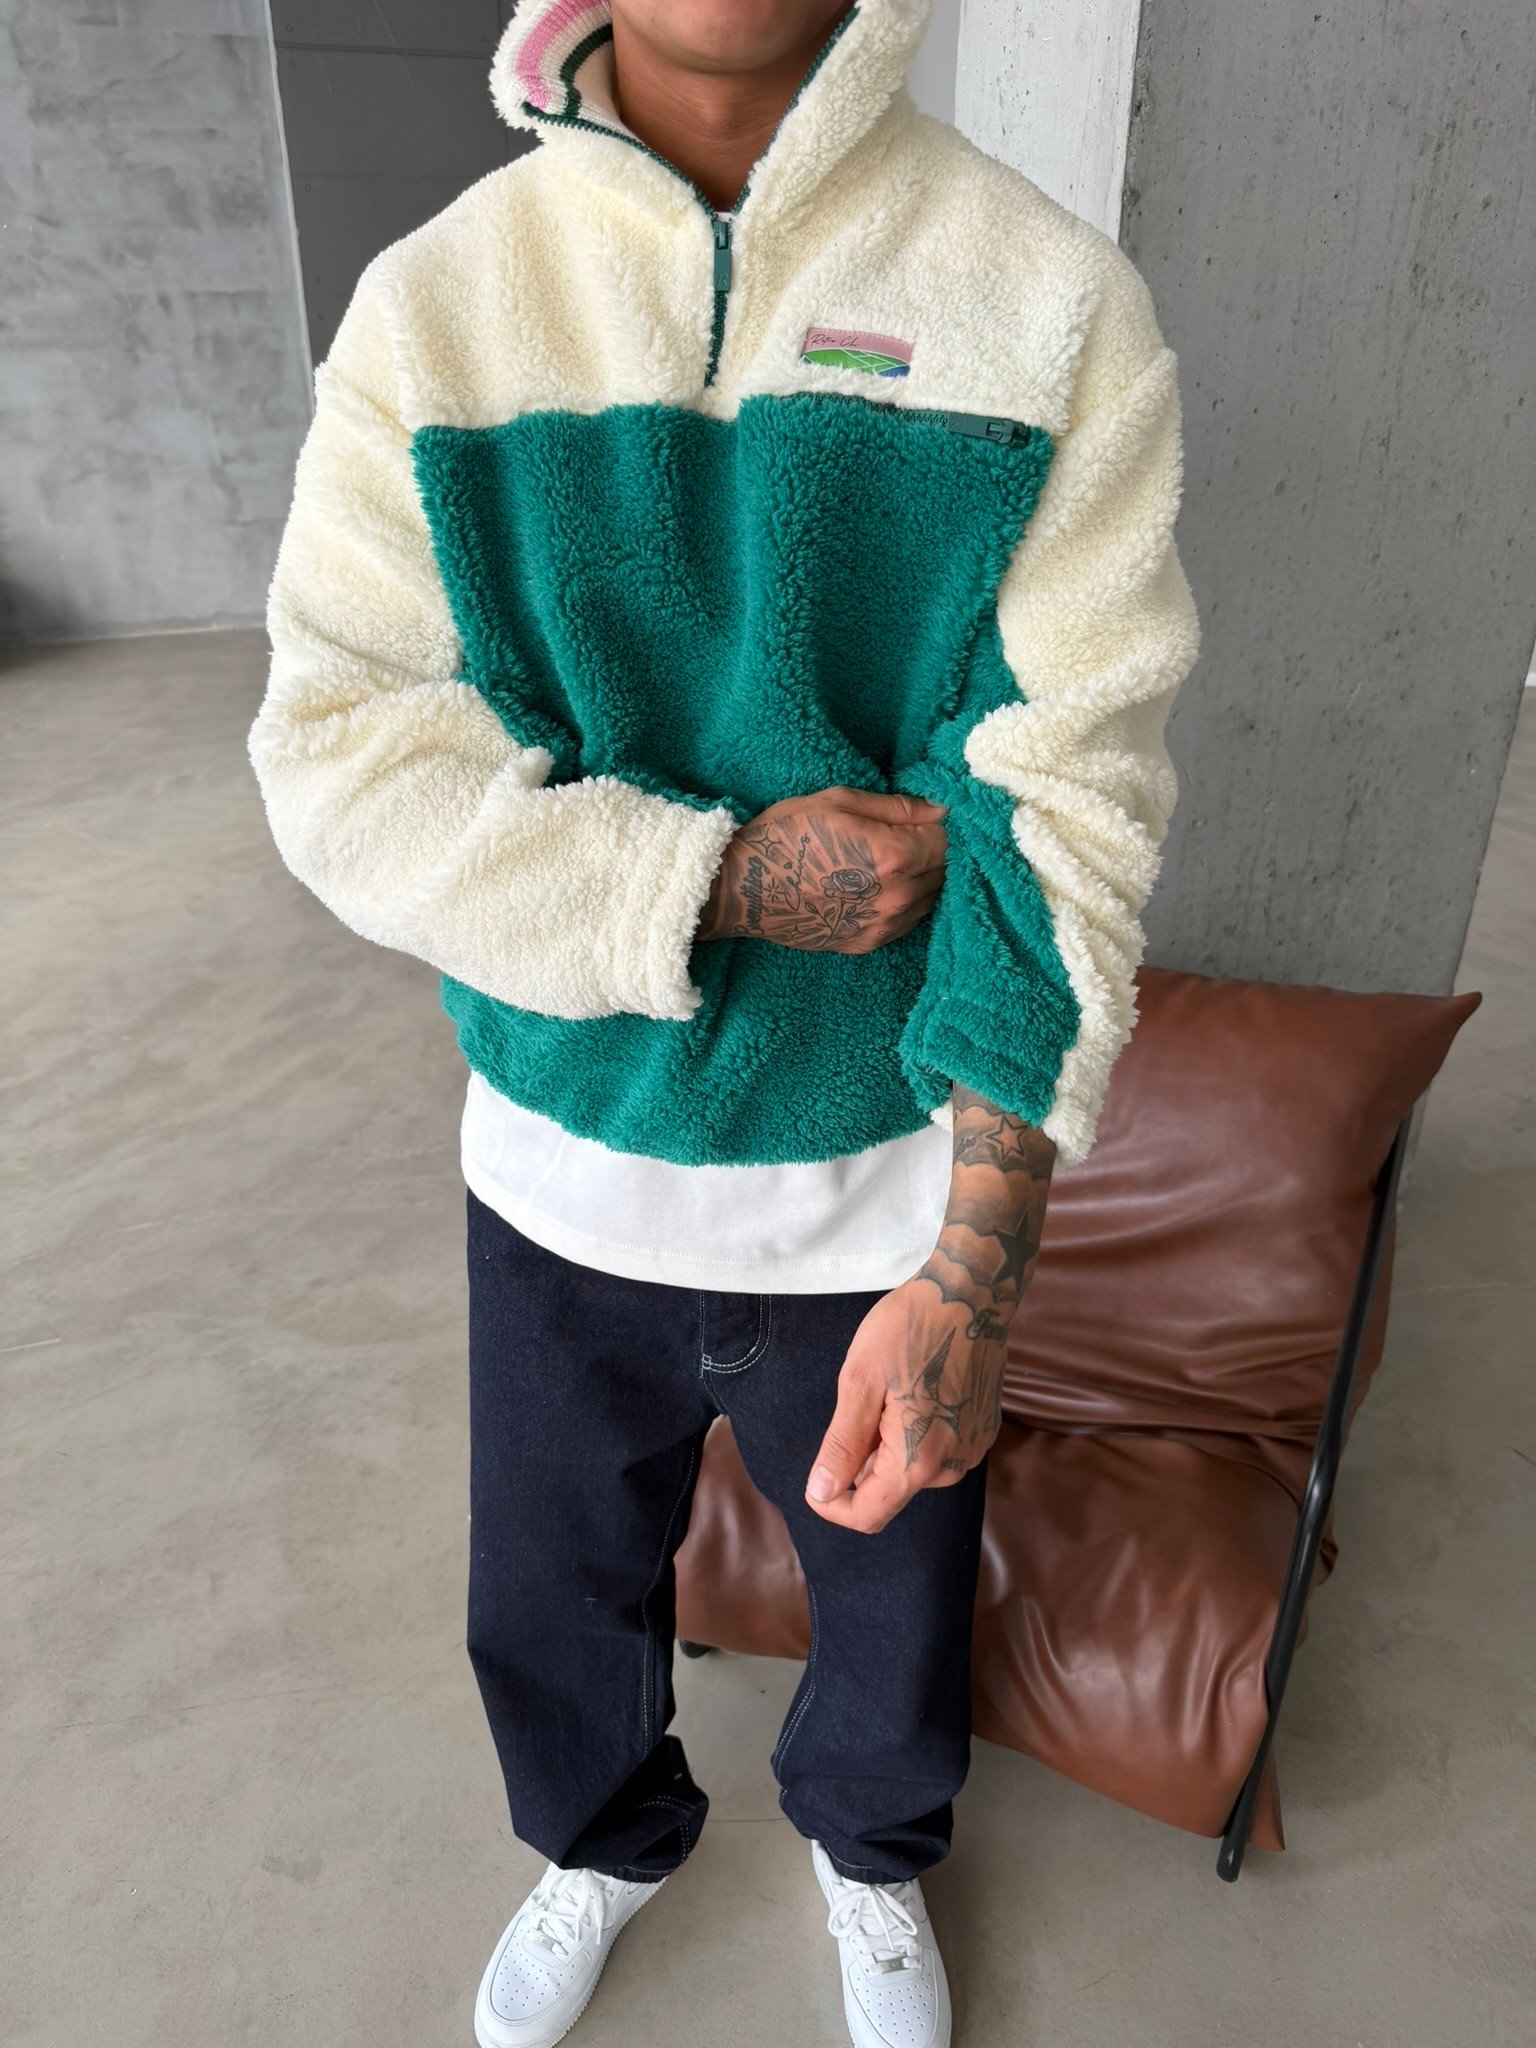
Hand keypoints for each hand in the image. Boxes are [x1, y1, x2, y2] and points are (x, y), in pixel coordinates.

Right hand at [697, 787, 946, 952]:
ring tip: (898, 861)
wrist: (744, 890)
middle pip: (946, 872)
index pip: (948, 840)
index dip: (943, 826)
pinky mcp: (870, 943)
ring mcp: (885, 924)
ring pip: (932, 898)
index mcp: (893, 855)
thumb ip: (896, 807)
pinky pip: (909, 921)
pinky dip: (907, 902)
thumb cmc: (786, 836)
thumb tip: (940, 809)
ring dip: (925, 878)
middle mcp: (897, 895)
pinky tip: (883, 886)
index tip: (930, 817)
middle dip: (938, 851)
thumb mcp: (838, 802)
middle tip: (915, 836)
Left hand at [803, 1275, 1006, 1533]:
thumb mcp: (859, 1382)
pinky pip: (936, 1451)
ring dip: (887, 1446)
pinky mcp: (981, 1431)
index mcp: (918, 1460)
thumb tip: (821, 1493)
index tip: (814, 1479)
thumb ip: (842, 1446)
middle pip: (889, 1491)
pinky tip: (914, 1390)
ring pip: (911, 1470)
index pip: (868, 1515)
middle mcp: (952, 1466)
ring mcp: (971, 1449)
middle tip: (857, 1402)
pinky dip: (914, 1433)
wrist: (971, 1292)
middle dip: (861, 1464)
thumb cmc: (909, 1329)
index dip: (832, 1506)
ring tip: (889, 1390)